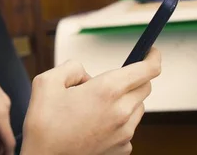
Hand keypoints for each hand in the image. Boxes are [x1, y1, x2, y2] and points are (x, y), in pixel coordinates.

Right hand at [20, 48, 161, 154]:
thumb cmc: (44, 123)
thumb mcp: (47, 81)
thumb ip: (72, 67)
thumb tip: (86, 74)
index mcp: (106, 90)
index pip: (146, 70)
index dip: (153, 57)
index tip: (152, 52)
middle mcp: (121, 112)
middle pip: (145, 87)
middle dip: (134, 78)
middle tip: (110, 80)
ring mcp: (124, 133)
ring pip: (137, 107)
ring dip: (125, 100)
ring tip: (95, 105)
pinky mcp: (121, 148)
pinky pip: (128, 128)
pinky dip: (118, 121)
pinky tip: (95, 123)